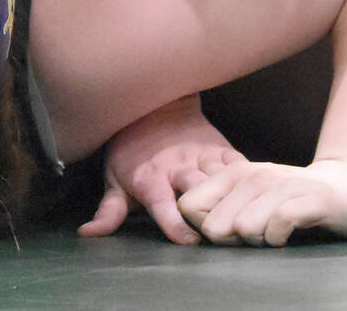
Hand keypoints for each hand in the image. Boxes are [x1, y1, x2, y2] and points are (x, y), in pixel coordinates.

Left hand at [80, 97, 246, 244]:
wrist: (156, 103)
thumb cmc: (132, 149)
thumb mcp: (114, 178)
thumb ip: (108, 210)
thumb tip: (87, 234)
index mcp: (151, 178)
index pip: (164, 205)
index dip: (176, 225)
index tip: (190, 242)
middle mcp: (179, 166)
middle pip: (199, 193)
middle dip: (210, 214)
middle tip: (222, 237)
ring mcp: (204, 156)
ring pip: (225, 181)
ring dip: (235, 203)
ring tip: (247, 225)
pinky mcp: (224, 150)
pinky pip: (242, 169)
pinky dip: (250, 185)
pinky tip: (260, 202)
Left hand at [176, 158, 346, 246]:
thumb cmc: (293, 203)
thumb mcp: (251, 201)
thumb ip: (220, 212)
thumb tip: (196, 231)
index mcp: (235, 174)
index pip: (188, 207)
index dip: (203, 228)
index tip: (228, 232)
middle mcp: (256, 175)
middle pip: (213, 226)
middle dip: (231, 242)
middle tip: (255, 237)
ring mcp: (284, 185)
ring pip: (243, 227)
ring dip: (257, 242)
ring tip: (274, 236)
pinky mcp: (312, 199)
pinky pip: (279, 225)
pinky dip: (280, 239)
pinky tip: (289, 236)